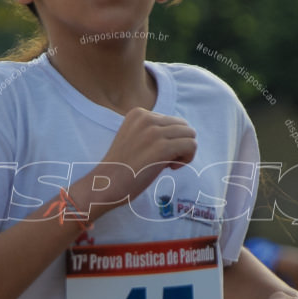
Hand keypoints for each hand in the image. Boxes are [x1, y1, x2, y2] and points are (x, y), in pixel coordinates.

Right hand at [73, 108, 196, 219]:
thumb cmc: (122, 168)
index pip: (172, 121)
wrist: (105, 185)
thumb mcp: (135, 139)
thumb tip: (186, 134)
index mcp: (138, 113)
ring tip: (168, 164)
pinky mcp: (162, 147)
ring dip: (184, 152)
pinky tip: (170, 168)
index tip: (155, 154)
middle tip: (164, 161)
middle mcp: (146, 117)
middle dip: (179, 144)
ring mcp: (154, 132)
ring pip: (190, 134)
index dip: (169, 140)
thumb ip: (154, 132)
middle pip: (184, 126)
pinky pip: (191, 145)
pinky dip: (187, 158)